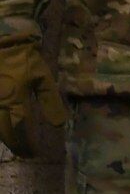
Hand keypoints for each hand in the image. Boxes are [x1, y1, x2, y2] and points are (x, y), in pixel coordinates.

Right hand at [0, 40, 64, 159]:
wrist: (3, 40)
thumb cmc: (25, 58)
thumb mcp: (43, 77)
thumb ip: (51, 102)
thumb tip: (60, 125)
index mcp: (15, 99)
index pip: (21, 129)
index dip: (26, 143)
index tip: (34, 153)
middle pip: (4, 131)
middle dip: (14, 144)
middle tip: (23, 152)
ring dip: (3, 135)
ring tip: (14, 143)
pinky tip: (3, 127)